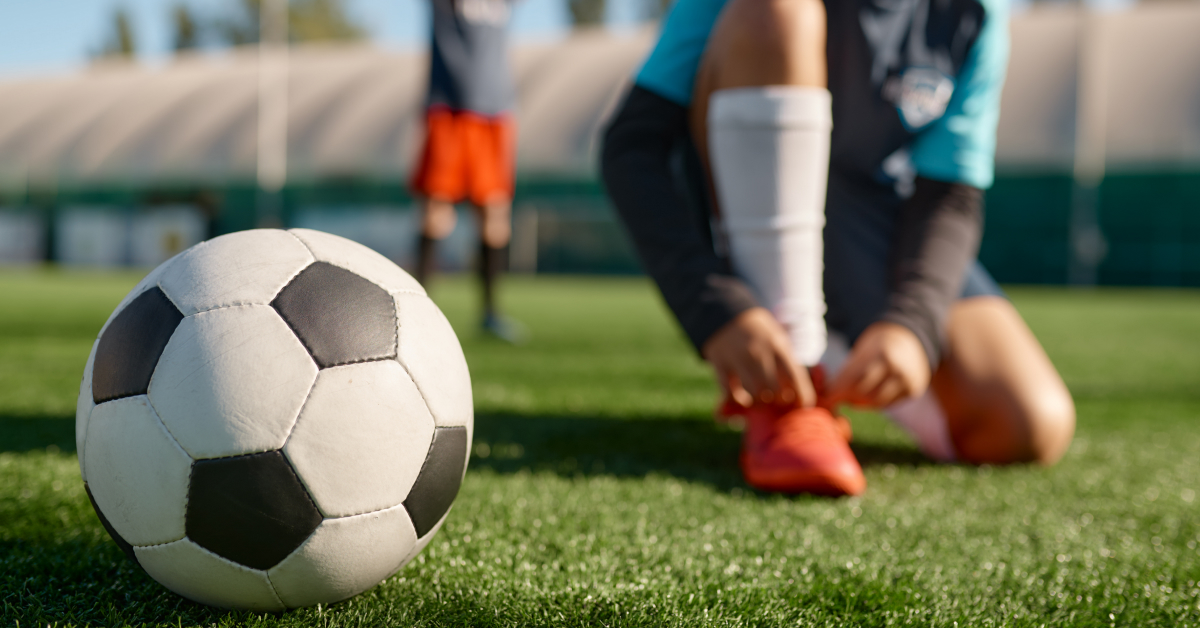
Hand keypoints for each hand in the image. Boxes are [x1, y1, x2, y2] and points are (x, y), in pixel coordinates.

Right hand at [702, 308, 816, 408]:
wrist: (725, 315)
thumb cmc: (758, 332)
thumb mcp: (778, 338)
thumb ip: (789, 361)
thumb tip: (802, 391)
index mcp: (777, 346)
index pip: (795, 377)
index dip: (802, 396)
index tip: (802, 404)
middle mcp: (759, 353)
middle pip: (775, 390)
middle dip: (778, 400)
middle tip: (776, 399)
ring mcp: (738, 359)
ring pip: (754, 393)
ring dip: (759, 402)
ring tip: (760, 400)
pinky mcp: (720, 364)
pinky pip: (729, 391)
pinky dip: (738, 400)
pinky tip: (742, 399)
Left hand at [826, 322, 929, 408]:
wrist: (910, 339)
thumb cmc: (877, 345)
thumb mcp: (861, 351)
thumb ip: (845, 373)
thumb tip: (825, 396)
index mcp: (881, 354)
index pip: (852, 379)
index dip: (836, 391)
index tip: (825, 398)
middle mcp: (896, 369)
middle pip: (863, 393)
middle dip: (846, 397)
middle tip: (838, 397)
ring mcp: (907, 381)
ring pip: (875, 402)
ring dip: (860, 403)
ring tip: (852, 397)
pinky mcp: (912, 390)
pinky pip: (887, 404)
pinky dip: (874, 403)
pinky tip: (869, 395)